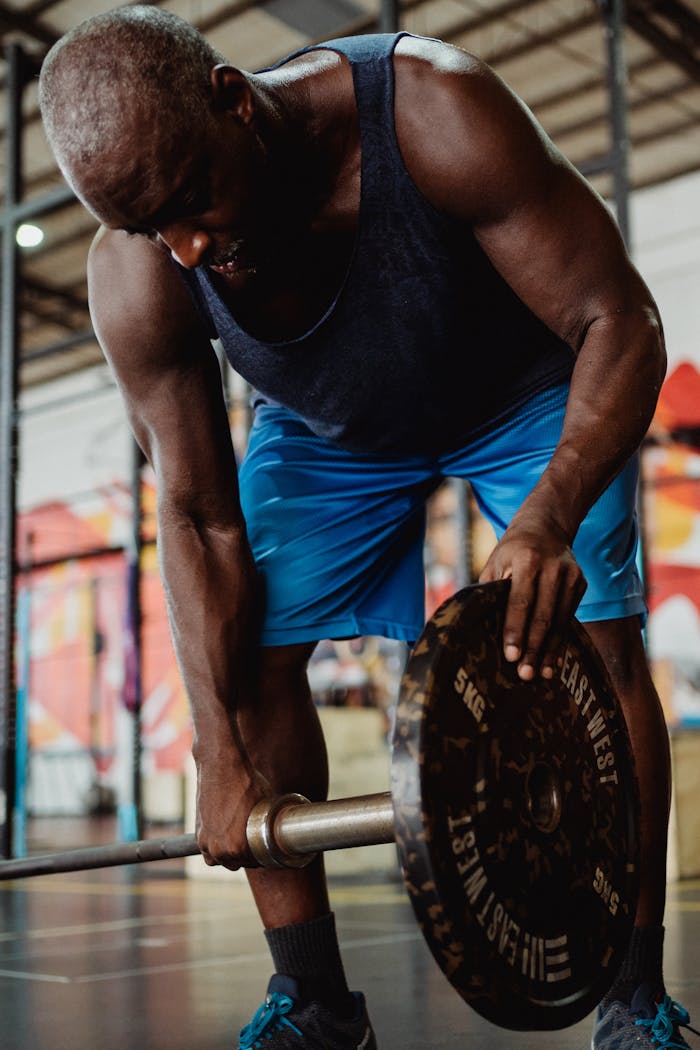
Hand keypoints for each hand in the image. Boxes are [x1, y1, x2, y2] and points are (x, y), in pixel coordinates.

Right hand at [195, 749, 271, 869]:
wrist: (221, 765)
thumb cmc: (246, 782)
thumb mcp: (268, 805)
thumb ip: (270, 825)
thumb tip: (284, 827)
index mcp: (238, 847)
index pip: (253, 862)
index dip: (262, 856)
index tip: (266, 848)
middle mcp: (220, 849)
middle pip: (236, 863)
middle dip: (245, 856)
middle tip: (254, 843)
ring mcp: (206, 842)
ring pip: (220, 859)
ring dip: (228, 854)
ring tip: (238, 840)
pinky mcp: (197, 832)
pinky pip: (207, 850)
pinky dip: (214, 847)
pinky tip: (224, 837)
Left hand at [479, 515, 586, 680]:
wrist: (545, 527)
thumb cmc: (511, 552)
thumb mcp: (495, 563)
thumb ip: (488, 592)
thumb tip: (472, 627)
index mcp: (526, 560)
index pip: (520, 601)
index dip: (515, 630)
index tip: (511, 656)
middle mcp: (552, 567)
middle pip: (543, 616)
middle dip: (533, 648)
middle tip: (525, 675)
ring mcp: (570, 575)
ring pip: (559, 621)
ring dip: (549, 651)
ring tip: (540, 675)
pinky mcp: (580, 583)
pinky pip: (569, 618)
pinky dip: (560, 641)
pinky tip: (552, 661)